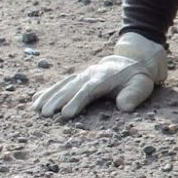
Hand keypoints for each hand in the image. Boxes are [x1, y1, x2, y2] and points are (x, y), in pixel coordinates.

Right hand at [33, 32, 167, 117]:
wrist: (129, 63)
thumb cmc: (136, 78)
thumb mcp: (141, 85)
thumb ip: (134, 94)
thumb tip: (125, 107)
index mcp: (103, 78)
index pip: (88, 90)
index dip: (77, 101)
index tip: (67, 114)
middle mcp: (88, 75)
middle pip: (70, 88)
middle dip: (57, 101)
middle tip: (45, 114)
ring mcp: (81, 75)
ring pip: (62, 85)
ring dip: (48, 96)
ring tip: (36, 109)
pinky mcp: (76, 78)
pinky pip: (60, 84)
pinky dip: (48, 91)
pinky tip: (35, 99)